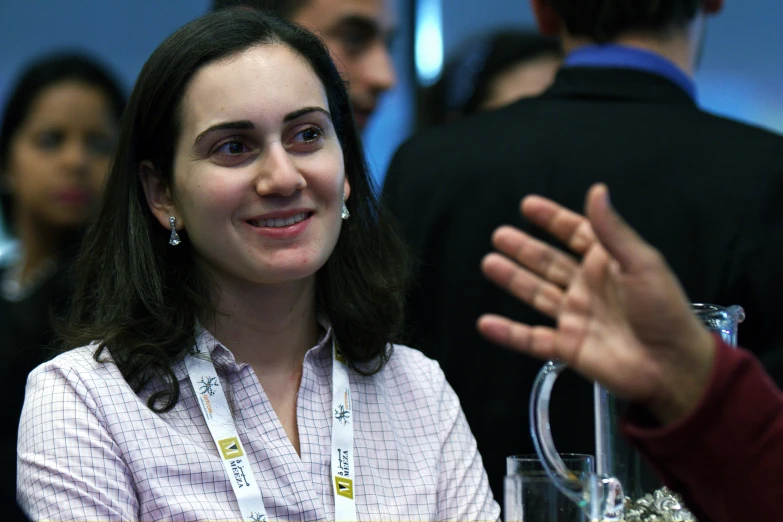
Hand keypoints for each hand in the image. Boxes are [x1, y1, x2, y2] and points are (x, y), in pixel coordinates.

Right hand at [477, 183, 716, 423]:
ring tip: (489, 263)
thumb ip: (612, 230)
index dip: (552, 220)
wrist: (672, 366)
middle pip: (549, 263)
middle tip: (499, 235)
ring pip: (536, 294)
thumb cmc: (663, 310)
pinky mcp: (567, 347)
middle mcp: (587, 287)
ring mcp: (575, 317)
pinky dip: (508, 333)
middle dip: (524, 248)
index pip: (576, 234)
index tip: (527, 205)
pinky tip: (485, 324)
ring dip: (513, 279)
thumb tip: (596, 190)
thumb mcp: (642, 263)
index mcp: (607, 264)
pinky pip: (531, 339)